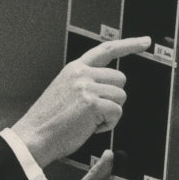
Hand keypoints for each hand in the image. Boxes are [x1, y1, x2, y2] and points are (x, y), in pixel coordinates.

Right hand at [11, 36, 150, 166]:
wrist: (33, 137)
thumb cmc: (47, 122)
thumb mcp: (63, 92)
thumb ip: (85, 83)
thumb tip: (109, 88)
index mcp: (74, 69)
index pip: (106, 50)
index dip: (129, 45)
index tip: (145, 42)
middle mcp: (81, 74)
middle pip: (120, 79)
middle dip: (113, 98)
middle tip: (93, 112)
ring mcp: (87, 87)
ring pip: (121, 97)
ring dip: (110, 113)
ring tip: (88, 120)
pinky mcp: (92, 103)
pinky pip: (117, 113)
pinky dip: (107, 125)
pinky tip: (89, 128)